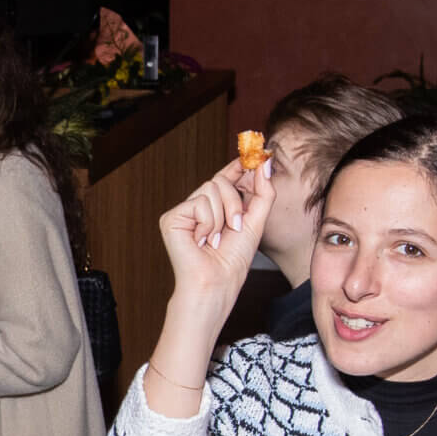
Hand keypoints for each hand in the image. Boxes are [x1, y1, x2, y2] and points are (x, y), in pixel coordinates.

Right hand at [158, 156, 276, 313]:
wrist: (216, 284)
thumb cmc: (232, 261)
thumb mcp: (255, 222)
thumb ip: (262, 192)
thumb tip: (264, 162)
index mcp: (215, 208)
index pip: (226, 178)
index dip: (238, 166)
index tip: (255, 151)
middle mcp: (197, 207)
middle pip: (220, 181)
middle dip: (235, 203)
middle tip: (236, 226)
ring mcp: (183, 212)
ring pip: (211, 189)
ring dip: (223, 216)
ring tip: (216, 238)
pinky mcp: (171, 217)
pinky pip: (199, 202)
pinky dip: (208, 223)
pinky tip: (202, 240)